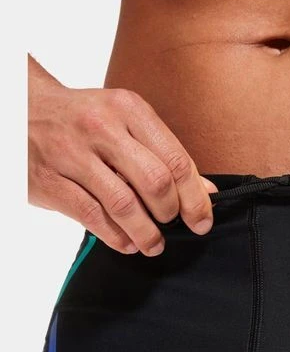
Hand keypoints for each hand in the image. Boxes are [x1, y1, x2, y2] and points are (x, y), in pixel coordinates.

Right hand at [28, 56, 217, 254]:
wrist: (21, 107)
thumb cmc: (83, 120)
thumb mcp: (125, 122)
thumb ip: (164, 154)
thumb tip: (206, 190)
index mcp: (128, 109)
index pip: (175, 160)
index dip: (195, 198)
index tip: (202, 221)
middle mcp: (101, 126)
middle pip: (155, 182)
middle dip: (171, 214)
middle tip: (171, 226)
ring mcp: (71, 153)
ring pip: (124, 204)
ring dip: (145, 233)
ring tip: (152, 244)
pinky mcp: (49, 179)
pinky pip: (92, 216)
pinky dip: (115, 236)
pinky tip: (126, 243)